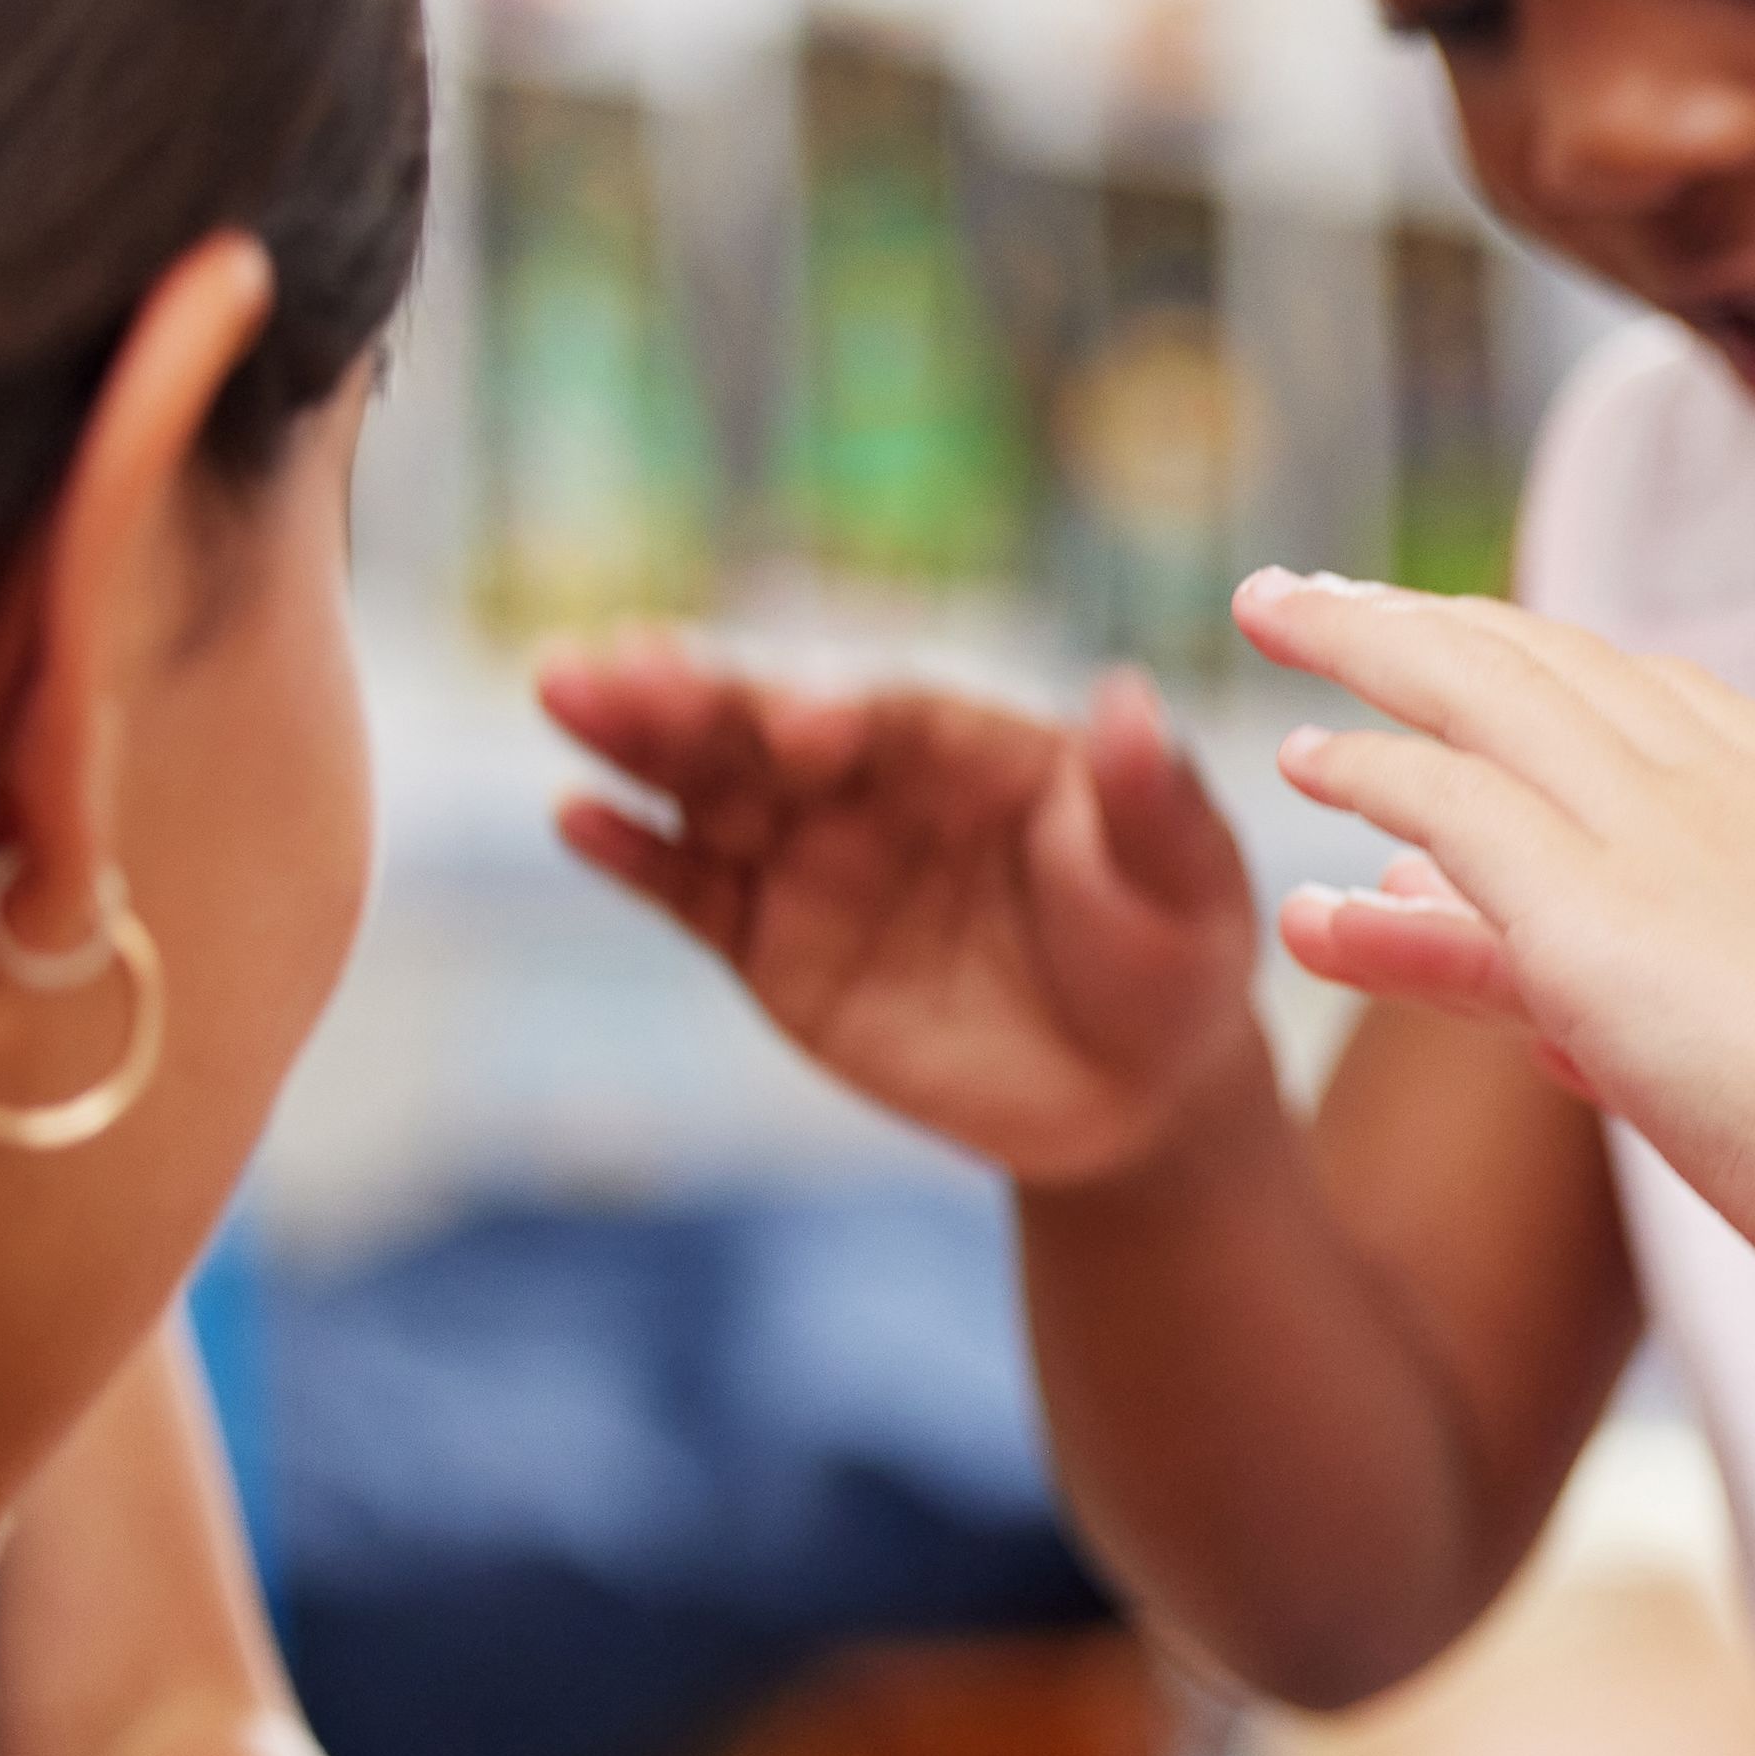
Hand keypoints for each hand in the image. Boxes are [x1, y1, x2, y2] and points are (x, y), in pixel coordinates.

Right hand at [544, 639, 1264, 1189]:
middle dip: (695, 697)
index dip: (848, 713)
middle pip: (771, 727)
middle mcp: (876, 781)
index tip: (810, 726)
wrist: (1131, 1089)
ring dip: (635, 745)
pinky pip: (690, 890)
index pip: (896, 715)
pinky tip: (578, 817)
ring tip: (565, 694)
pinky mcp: (766, 939)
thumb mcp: (1189, 885)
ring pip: (709, 790)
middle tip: (610, 666)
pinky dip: (633, 854)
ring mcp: (812, 856)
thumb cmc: (1171, 956)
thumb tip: (1128, 702)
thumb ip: (1154, 801)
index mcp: (974, 745)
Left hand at [1234, 576, 1754, 1325]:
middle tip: (1342, 601)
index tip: (1487, 663)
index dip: (1556, 675)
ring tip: (1279, 618)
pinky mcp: (1592, 910)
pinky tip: (1300, 759)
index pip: (1665, 706)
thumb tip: (1625, 1022)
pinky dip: (1367, 764)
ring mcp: (1668, 838)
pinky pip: (1445, 794)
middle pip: (1562, 661)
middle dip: (1443, 622)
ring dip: (1368, 642)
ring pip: (1485, 688)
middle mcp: (1746, 793)